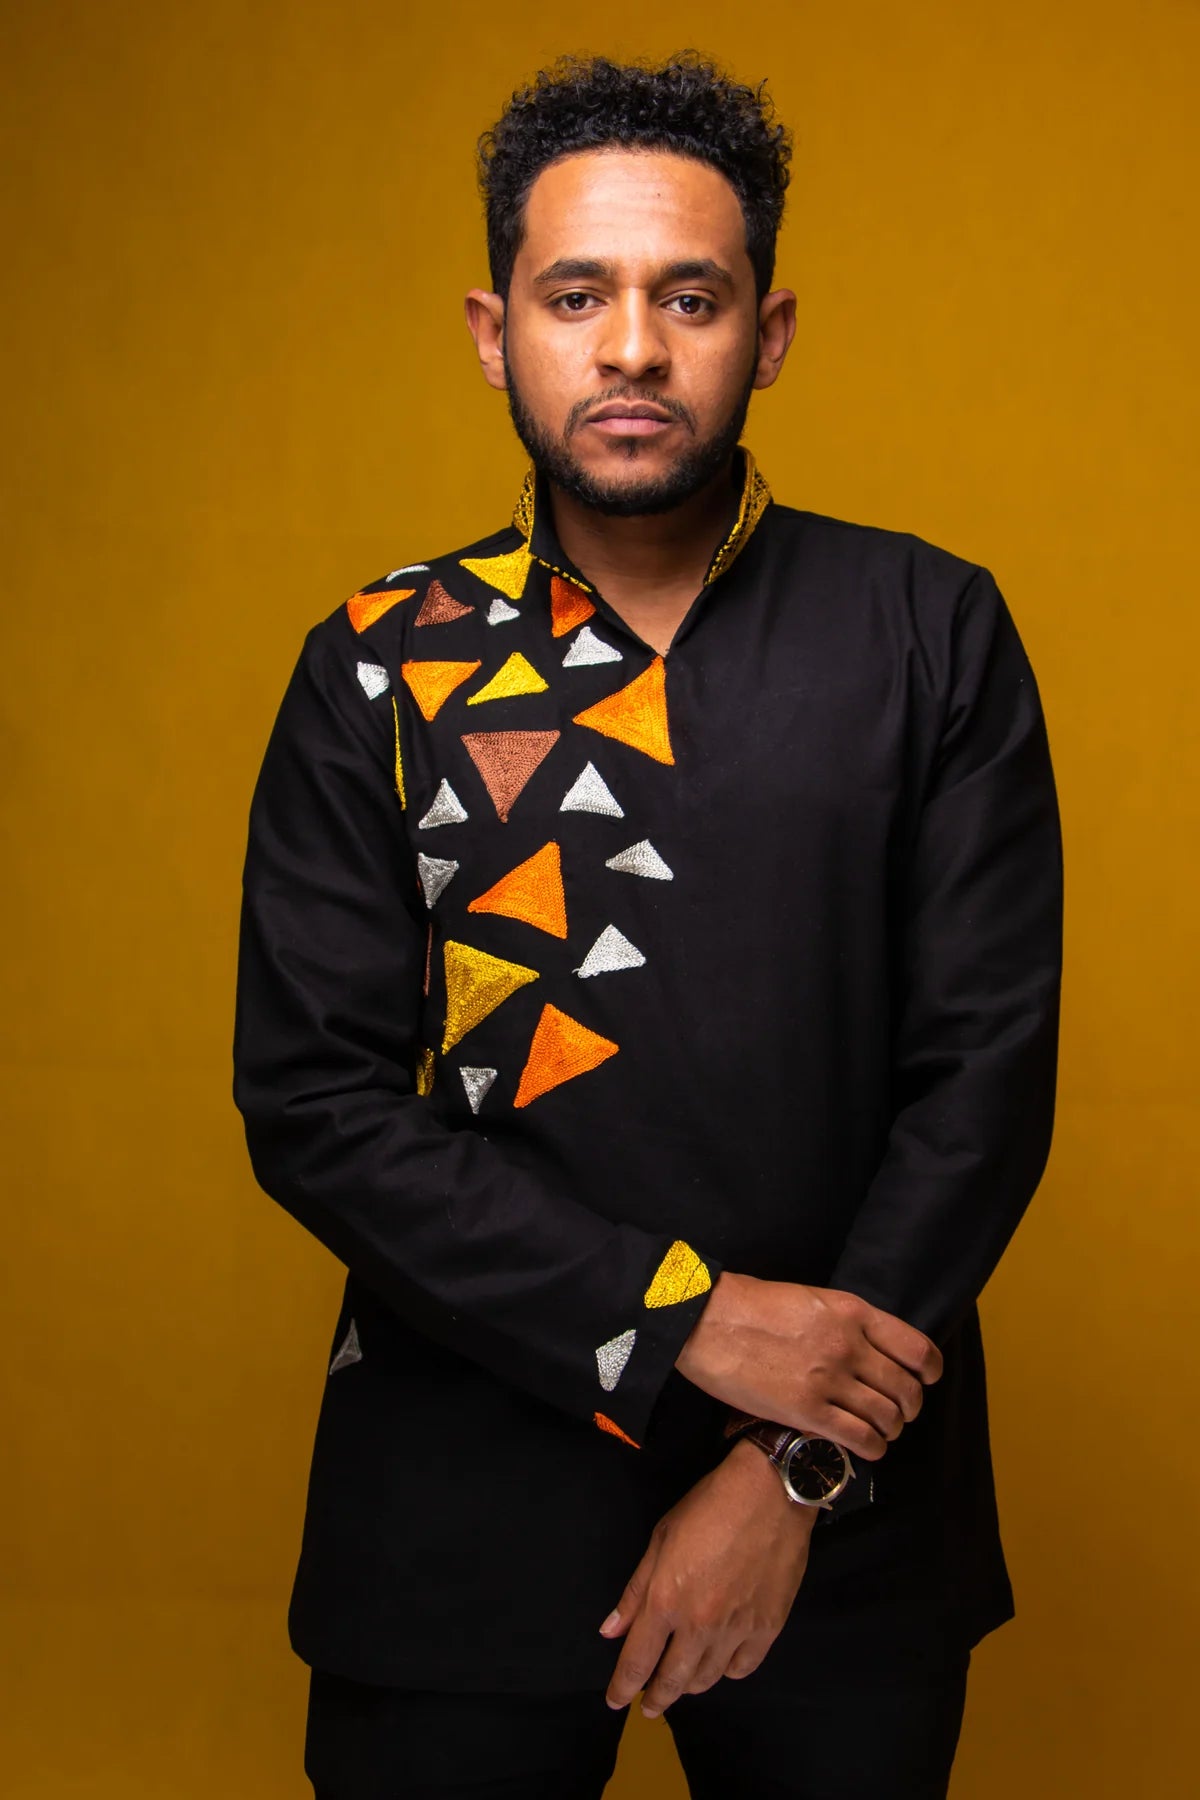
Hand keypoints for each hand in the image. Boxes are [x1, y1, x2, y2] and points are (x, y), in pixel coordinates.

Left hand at [599, 1435, 818, 1717]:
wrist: (770, 1493)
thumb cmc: (709, 1506)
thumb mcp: (661, 1539)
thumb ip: (635, 1591)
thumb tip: (610, 1631)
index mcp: (666, 1600)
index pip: (637, 1660)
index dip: (622, 1686)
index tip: (614, 1700)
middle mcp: (699, 1623)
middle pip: (672, 1680)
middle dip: (656, 1699)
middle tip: (648, 1707)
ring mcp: (736, 1630)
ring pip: (707, 1679)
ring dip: (689, 1686)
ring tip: (681, 1684)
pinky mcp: (768, 1628)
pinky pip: (743, 1668)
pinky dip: (727, 1672)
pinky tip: (720, 1665)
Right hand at [674, 1273, 941, 1461]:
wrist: (708, 1320)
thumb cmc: (753, 1306)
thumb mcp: (812, 1299)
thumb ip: (846, 1323)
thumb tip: (870, 1351)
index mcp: (853, 1313)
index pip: (916, 1348)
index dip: (930, 1371)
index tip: (926, 1380)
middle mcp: (849, 1346)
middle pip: (906, 1388)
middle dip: (909, 1406)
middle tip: (900, 1412)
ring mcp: (830, 1380)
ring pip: (887, 1416)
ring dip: (891, 1428)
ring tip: (881, 1430)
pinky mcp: (807, 1411)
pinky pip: (860, 1438)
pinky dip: (873, 1447)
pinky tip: (868, 1446)